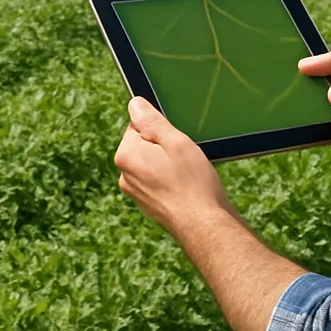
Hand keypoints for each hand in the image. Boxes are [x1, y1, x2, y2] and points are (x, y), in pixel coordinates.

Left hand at [114, 97, 232, 237]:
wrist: (204, 227)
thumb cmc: (193, 183)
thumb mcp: (175, 141)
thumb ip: (151, 120)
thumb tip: (134, 104)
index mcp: (126, 156)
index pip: (138, 125)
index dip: (161, 130)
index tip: (176, 142)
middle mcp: (125, 176)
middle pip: (145, 145)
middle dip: (165, 147)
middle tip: (184, 159)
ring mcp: (137, 193)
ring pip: (154, 163)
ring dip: (170, 164)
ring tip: (188, 175)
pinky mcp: (149, 205)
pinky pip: (160, 181)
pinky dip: (173, 180)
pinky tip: (188, 187)